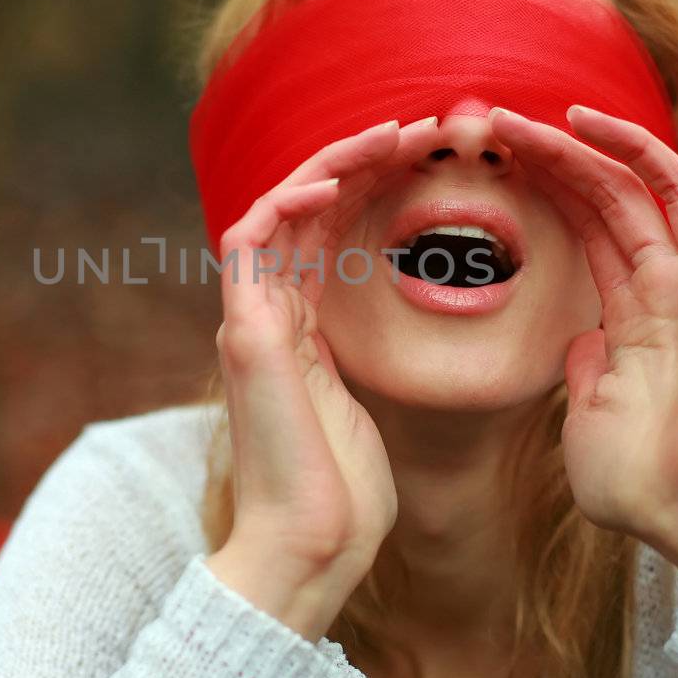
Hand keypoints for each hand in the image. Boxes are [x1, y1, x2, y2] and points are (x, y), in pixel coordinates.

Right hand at [208, 116, 441, 636]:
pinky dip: (288, 203)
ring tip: (392, 135)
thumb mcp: (371, 408)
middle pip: (307, 208)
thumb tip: (413, 339)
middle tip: (423, 127)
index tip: (430, 157)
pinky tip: (335, 183)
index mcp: (300, 329)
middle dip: (362, 161)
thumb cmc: (346, 496)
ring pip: (279, 208)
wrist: (310, 550)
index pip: (329, 231)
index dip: (374, 185)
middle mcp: (270, 315)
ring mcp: (252, 322)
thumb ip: (367, 362)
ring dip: (333, 164)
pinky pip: (251, 243)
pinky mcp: (248, 335)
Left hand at [488, 87, 677, 582]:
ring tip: (560, 113)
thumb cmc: (637, 481)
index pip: (589, 230)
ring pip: (666, 184)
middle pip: (613, 198)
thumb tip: (581, 339)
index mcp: (632, 321)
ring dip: (617, 142)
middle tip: (503, 122)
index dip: (548, 188)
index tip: (500, 154)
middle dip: (558, 158)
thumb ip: (583, 372)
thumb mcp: (586, 419)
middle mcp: (673, 291)